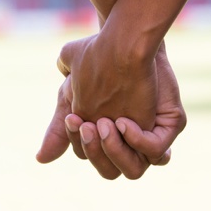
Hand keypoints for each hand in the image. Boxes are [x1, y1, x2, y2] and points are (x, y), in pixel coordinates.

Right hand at [36, 41, 185, 178]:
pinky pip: (156, 151)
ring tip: (104, 124)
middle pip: (110, 170)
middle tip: (88, 123)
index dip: (81, 143)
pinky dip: (137, 141)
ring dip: (115, 151)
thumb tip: (40, 159)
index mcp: (107, 142)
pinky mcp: (170, 125)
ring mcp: (152, 137)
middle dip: (95, 150)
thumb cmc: (96, 66)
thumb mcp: (70, 99)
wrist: (124, 40)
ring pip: (133, 169)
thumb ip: (58, 131)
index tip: (73, 119)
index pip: (91, 158)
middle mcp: (131, 145)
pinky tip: (122, 120)